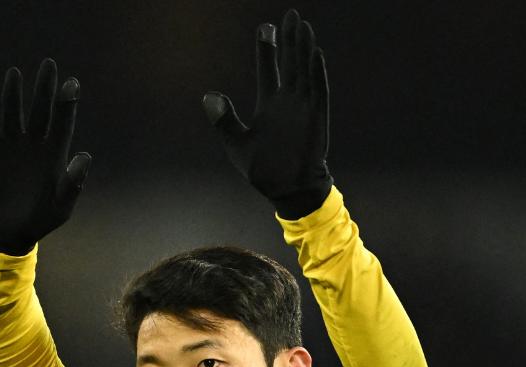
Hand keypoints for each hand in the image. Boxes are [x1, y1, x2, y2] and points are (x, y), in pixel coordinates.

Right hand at [0, 59, 91, 254]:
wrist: (8, 232)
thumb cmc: (39, 221)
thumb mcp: (60, 207)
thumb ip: (72, 183)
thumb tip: (85, 156)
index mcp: (55, 155)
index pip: (63, 123)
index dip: (67, 104)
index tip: (72, 84)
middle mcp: (35, 145)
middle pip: (41, 110)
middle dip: (45, 89)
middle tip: (49, 65)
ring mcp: (13, 147)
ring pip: (14, 113)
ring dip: (14, 94)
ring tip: (15, 74)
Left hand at [203, 9, 331, 218]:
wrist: (286, 190)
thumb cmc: (262, 170)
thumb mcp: (236, 144)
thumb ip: (224, 120)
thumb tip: (208, 95)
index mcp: (269, 105)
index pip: (268, 69)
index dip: (267, 48)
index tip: (265, 26)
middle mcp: (287, 102)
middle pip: (289, 63)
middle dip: (288, 40)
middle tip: (289, 15)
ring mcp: (303, 108)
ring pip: (304, 71)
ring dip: (303, 49)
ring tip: (302, 26)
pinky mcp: (316, 118)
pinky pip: (317, 90)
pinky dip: (316, 72)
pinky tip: (315, 53)